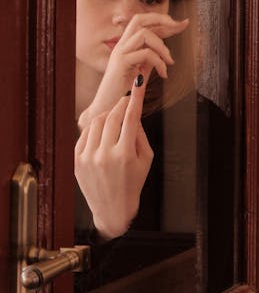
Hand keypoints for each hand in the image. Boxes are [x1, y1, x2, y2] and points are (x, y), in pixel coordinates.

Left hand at [75, 74, 153, 239]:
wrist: (112, 209)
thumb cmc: (133, 183)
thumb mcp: (146, 160)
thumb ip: (140, 134)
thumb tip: (132, 113)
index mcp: (125, 155)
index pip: (131, 118)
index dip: (135, 98)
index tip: (139, 83)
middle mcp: (105, 155)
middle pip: (113, 117)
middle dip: (121, 104)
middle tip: (127, 99)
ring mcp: (88, 158)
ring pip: (97, 123)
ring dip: (108, 115)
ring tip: (115, 117)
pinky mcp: (77, 161)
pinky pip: (85, 134)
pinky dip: (95, 128)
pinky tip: (103, 130)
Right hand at [78, 12, 188, 129]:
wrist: (107, 108)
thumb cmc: (124, 92)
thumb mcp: (142, 70)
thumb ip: (151, 59)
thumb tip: (165, 52)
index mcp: (126, 45)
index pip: (145, 25)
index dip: (164, 22)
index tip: (183, 23)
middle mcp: (121, 45)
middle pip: (139, 19)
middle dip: (161, 19)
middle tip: (179, 25)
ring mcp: (120, 53)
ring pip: (144, 34)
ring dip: (162, 46)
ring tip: (170, 62)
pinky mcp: (121, 63)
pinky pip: (145, 54)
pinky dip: (159, 62)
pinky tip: (163, 74)